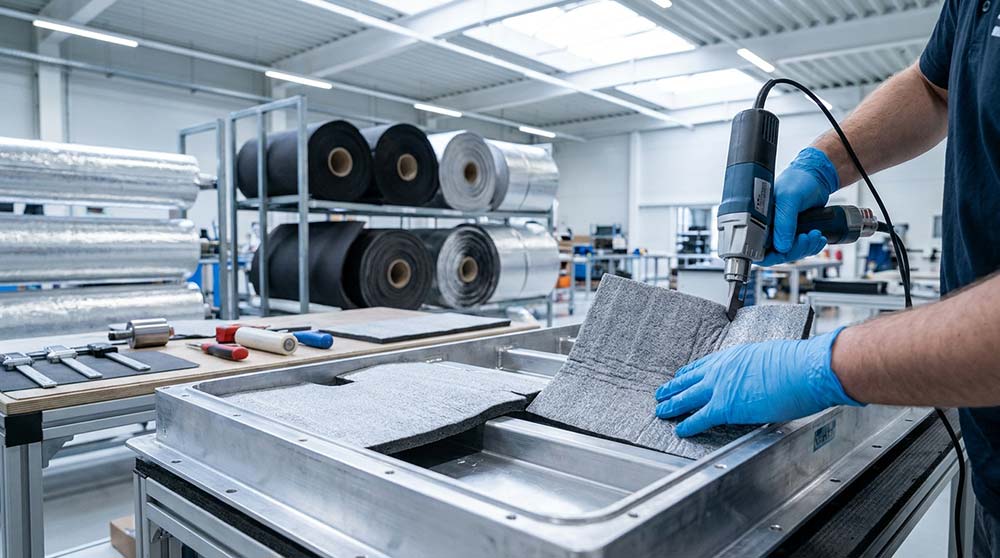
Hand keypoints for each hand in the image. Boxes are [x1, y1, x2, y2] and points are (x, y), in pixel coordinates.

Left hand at [653, 327, 861, 436]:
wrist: (804, 369)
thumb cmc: (797, 364)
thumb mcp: (769, 357)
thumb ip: (757, 368)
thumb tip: (761, 377)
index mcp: (733, 356)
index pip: (704, 365)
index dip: (690, 373)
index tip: (681, 375)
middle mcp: (722, 369)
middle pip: (689, 380)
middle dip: (673, 387)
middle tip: (661, 393)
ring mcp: (721, 387)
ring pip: (687, 397)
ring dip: (672, 405)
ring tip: (661, 410)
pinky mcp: (725, 406)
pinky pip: (700, 417)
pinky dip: (688, 424)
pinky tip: (680, 429)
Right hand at [764, 147, 840, 264]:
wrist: (817, 177)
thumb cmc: (799, 180)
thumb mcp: (789, 199)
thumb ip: (784, 223)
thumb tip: (782, 246)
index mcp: (760, 220)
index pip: (758, 249)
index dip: (774, 254)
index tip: (789, 248)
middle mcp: (769, 227)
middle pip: (777, 254)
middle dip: (796, 250)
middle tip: (806, 237)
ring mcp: (782, 231)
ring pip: (790, 253)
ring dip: (806, 247)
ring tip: (815, 234)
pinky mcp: (794, 232)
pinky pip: (801, 248)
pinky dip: (811, 246)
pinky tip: (817, 236)